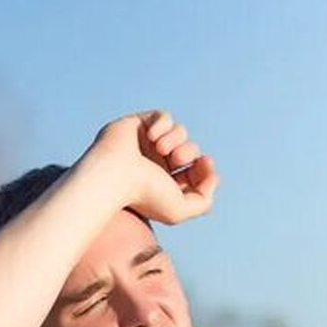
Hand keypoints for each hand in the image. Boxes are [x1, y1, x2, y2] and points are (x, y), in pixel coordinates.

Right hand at [84, 111, 218, 224]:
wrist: (114, 175)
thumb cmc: (144, 195)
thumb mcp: (180, 210)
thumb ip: (204, 201)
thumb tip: (212, 175)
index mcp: (166, 183)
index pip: (196, 171)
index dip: (205, 167)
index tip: (205, 164)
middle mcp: (157, 163)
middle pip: (191, 150)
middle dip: (189, 152)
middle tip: (176, 160)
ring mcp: (147, 144)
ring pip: (180, 131)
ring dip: (177, 139)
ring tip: (162, 149)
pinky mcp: (138, 124)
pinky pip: (164, 116)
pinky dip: (163, 124)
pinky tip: (151, 137)